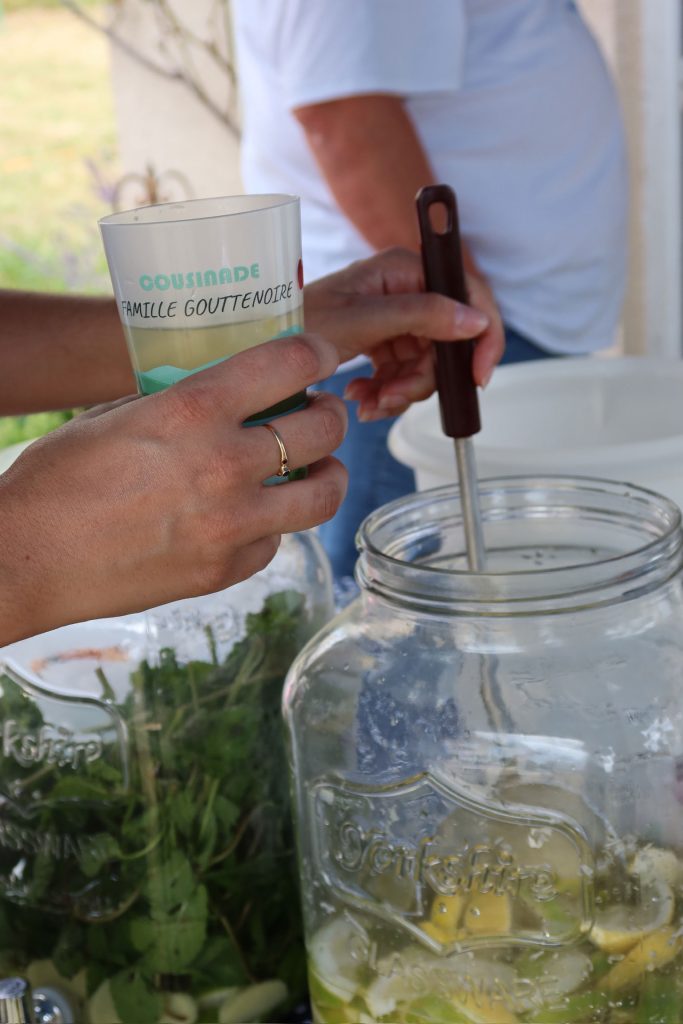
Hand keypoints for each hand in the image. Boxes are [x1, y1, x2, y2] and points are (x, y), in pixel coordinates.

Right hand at [0, 334, 347, 645]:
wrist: (28, 559)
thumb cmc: (57, 480)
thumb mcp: (114, 416)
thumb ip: (176, 404)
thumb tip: (219, 396)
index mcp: (192, 411)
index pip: (288, 364)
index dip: (317, 354)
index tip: (323, 356)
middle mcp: (224, 464)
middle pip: (322, 430)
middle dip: (331, 414)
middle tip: (322, 412)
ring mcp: (231, 524)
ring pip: (323, 495)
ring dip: (330, 475)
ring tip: (322, 468)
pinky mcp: (225, 570)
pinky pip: (276, 541)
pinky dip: (274, 526)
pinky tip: (257, 516)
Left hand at [303, 247, 504, 419]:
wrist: (264, 343)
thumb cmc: (300, 320)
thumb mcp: (362, 320)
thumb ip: (420, 315)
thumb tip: (475, 320)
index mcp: (407, 269)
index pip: (470, 296)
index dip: (482, 337)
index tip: (478, 376)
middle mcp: (407, 289)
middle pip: (447, 342)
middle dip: (422, 378)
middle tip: (392, 397)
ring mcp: (396, 317)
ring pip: (427, 365)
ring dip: (401, 391)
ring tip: (368, 401)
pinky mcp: (383, 341)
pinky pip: (404, 373)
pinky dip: (387, 391)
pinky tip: (362, 397)